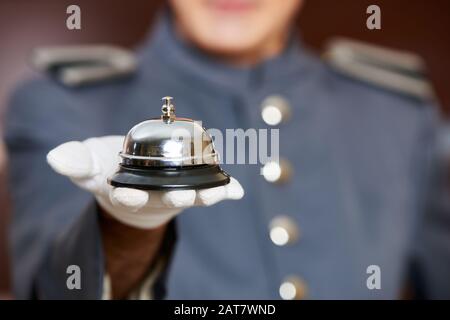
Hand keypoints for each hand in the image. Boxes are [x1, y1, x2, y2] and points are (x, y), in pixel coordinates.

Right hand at [46, 136, 243, 228]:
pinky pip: (210, 188)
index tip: (126, 193)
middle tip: (183, 195)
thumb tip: (56, 158)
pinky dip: (225, 190)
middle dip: (174, 197)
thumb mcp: (90, 162)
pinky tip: (238, 189)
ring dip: (206, 194)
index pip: (125, 196)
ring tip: (220, 192)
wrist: (131, 180)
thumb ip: (76, 161)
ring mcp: (174, 192)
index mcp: (126, 192)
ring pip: (192, 196)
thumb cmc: (109, 168)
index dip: (126, 195)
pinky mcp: (191, 186)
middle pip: (165, 199)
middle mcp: (153, 196)